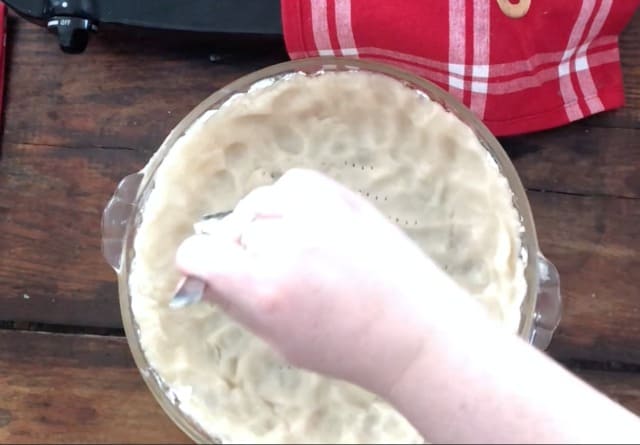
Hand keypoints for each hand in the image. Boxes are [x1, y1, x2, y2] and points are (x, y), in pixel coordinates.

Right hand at [176, 168, 469, 393]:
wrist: (413, 328)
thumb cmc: (348, 347)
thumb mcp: (278, 341)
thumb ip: (232, 303)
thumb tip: (201, 276)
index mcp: (265, 287)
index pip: (196, 252)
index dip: (195, 265)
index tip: (205, 271)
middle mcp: (286, 242)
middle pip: (230, 232)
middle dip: (239, 252)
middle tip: (267, 272)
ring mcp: (316, 212)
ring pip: (256, 205)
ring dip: (261, 225)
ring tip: (291, 249)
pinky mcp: (340, 195)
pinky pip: (288, 184)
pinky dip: (287, 201)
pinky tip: (305, 225)